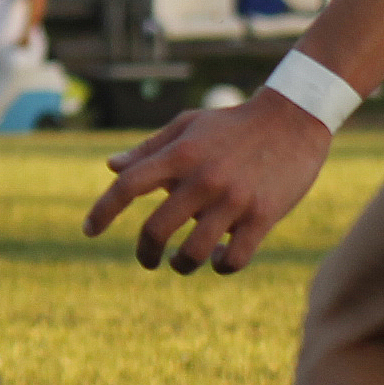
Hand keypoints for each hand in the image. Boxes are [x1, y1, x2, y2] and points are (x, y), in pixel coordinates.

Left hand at [84, 92, 332, 274]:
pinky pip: (234, 259)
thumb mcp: (188, 126)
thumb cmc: (233, 124)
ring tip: (181, 262)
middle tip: (147, 260)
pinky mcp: (263, 216)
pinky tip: (220, 259)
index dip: (102, 211)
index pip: (128, 185)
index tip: (89, 231)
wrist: (294, 118)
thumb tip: (111, 167)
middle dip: (145, 253)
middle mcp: (203, 178)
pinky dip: (221, 266)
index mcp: (180, 154)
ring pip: (193, 253)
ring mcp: (234, 200)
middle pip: (156, 230)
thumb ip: (149, 149)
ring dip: (181, 265)